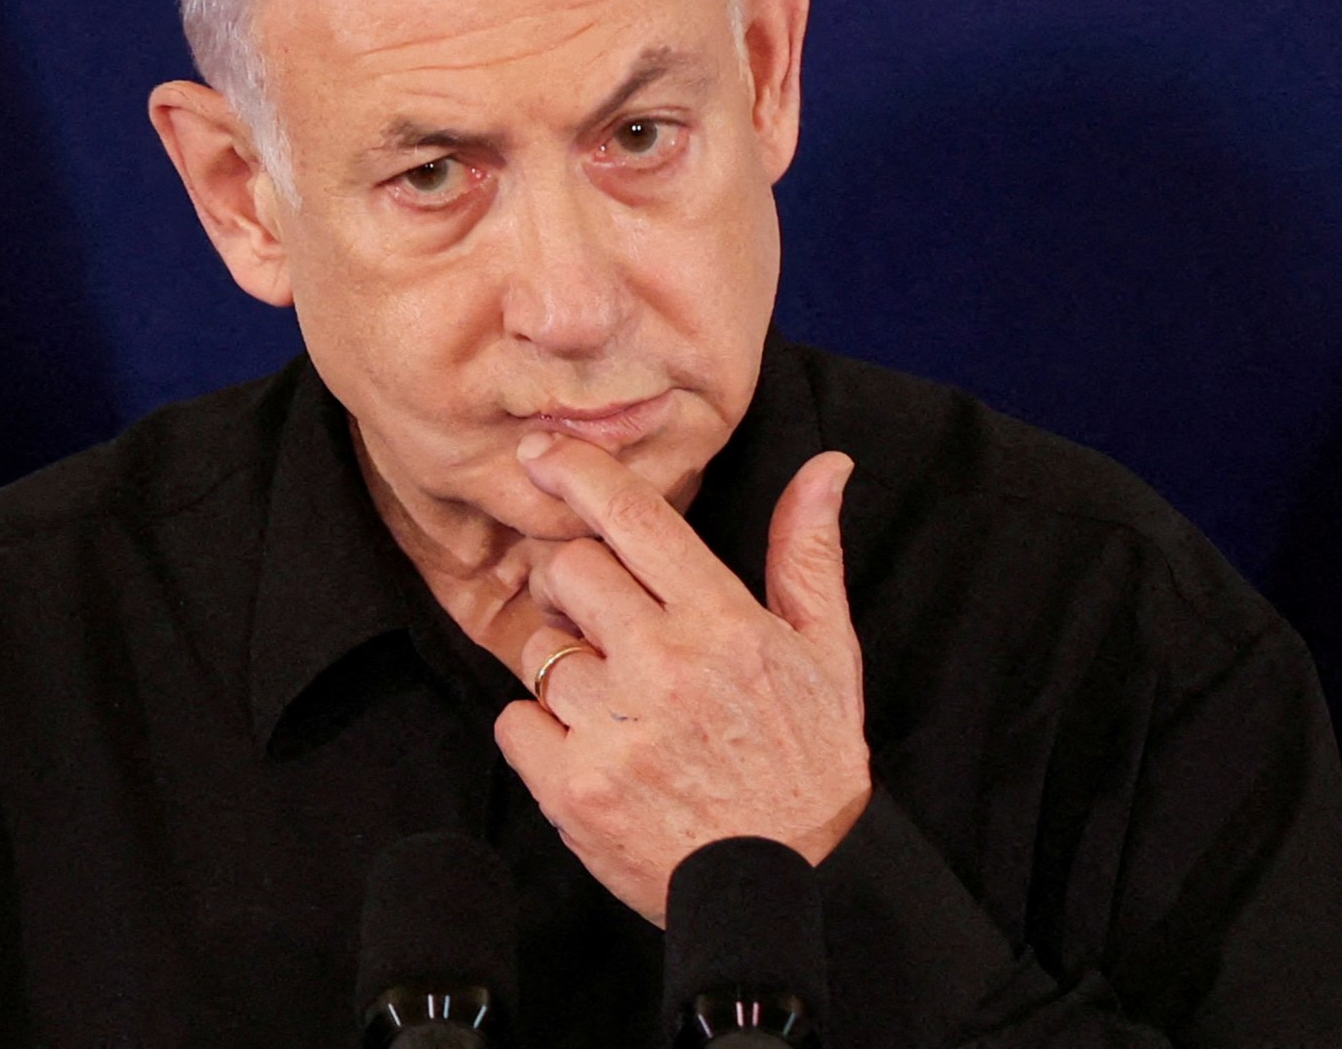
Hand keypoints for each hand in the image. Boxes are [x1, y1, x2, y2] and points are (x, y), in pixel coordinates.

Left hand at [492, 434, 870, 924]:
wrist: (780, 890)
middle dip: (575, 585)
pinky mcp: (573, 790)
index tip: (541, 452)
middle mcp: (665, 666)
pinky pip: (514, 721)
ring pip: (537, 650)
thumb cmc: (804, 764)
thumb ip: (809, 555)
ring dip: (562, 667)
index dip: (578, 473)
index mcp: (723, 623)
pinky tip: (591, 750)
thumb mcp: (826, 654)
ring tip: (613, 704)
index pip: (635, 519)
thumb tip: (827, 466)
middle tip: (605, 622)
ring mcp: (614, 729)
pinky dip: (539, 732)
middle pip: (568, 570)